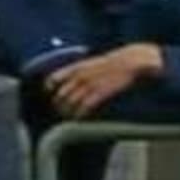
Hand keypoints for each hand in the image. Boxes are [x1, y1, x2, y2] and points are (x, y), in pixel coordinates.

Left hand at [45, 44, 159, 117]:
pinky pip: (84, 107)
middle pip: (61, 94)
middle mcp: (80, 76)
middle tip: (59, 110)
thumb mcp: (92, 62)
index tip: (50, 94)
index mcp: (77, 67)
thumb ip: (80, 70)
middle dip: (58, 104)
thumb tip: (71, 79)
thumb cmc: (113, 62)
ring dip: (67, 112)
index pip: (53, 78)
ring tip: (67, 117)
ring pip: (71, 102)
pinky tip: (78, 118)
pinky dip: (79, 114)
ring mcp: (90, 85)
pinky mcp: (100, 93)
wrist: (131, 61)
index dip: (49, 88)